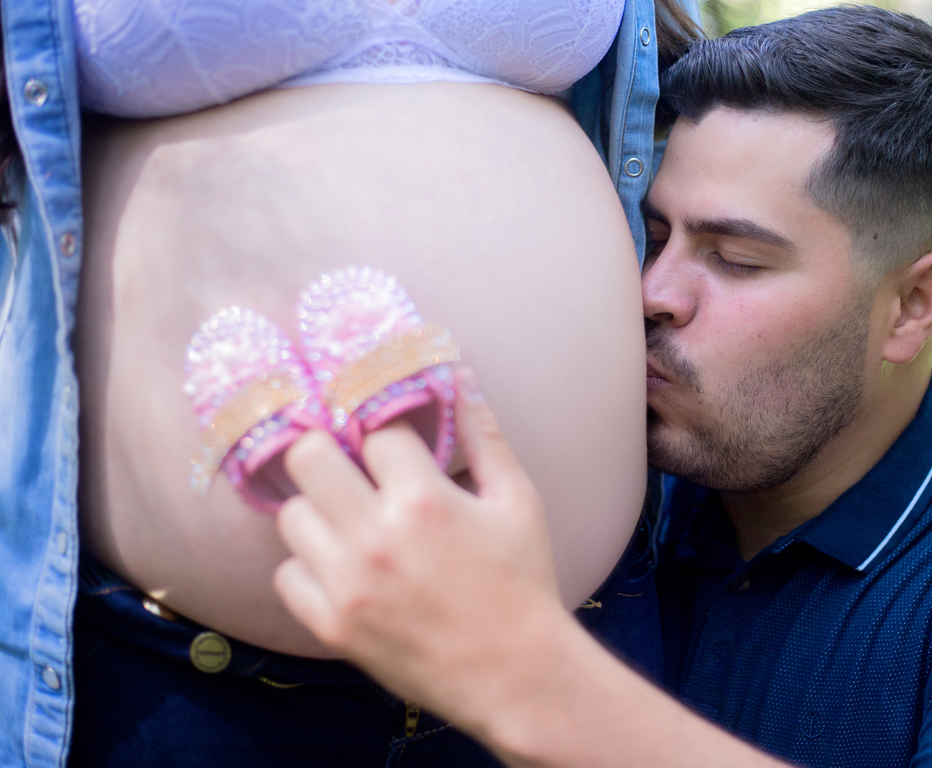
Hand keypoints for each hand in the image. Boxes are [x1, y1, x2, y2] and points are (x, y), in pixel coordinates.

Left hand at [273, 366, 574, 735]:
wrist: (515, 675)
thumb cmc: (522, 583)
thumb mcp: (518, 501)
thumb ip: (484, 436)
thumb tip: (461, 378)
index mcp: (424, 500)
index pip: (376, 430)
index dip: (387, 431)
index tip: (392, 443)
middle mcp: (375, 537)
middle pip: (307, 456)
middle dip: (330, 450)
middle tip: (351, 466)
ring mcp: (346, 584)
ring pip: (291, 515)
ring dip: (320, 510)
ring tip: (353, 521)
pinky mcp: (331, 625)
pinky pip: (286, 574)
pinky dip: (309, 566)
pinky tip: (345, 567)